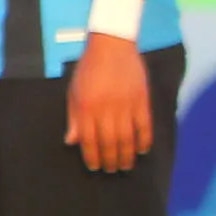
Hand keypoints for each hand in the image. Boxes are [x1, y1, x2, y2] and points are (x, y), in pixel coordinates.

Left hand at [65, 31, 153, 172]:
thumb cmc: (89, 68)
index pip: (89, 140)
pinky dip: (144, 140)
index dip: (92, 157)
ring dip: (127, 155)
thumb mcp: (74, 92)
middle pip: (109, 142)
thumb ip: (74, 117)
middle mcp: (106, 110)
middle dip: (110, 160)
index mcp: (87, 108)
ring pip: (127, 137)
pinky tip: (142, 150)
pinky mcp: (142, 100)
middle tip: (112, 170)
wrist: (111, 45)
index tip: (95, 167)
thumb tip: (71, 141)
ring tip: (126, 166)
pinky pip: (144, 125)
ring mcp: (126, 105)